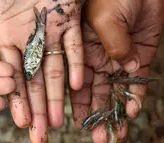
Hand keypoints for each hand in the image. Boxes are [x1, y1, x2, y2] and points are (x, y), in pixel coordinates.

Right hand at [0, 1, 83, 141]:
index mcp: (6, 36)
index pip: (10, 75)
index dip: (14, 98)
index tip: (17, 121)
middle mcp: (29, 40)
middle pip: (33, 80)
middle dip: (36, 108)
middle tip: (39, 134)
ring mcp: (50, 32)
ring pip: (54, 69)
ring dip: (56, 95)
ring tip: (56, 122)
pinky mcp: (70, 20)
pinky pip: (73, 46)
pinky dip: (76, 64)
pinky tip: (76, 86)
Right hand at [71, 0, 162, 141]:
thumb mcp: (105, 18)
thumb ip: (111, 45)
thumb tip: (123, 68)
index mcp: (81, 50)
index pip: (75, 83)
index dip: (76, 104)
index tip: (76, 124)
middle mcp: (97, 59)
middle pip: (94, 93)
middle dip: (96, 115)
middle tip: (98, 137)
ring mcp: (117, 60)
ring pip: (113, 92)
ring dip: (114, 113)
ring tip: (115, 134)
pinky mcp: (138, 57)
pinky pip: (135, 82)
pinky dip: (134, 96)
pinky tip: (131, 110)